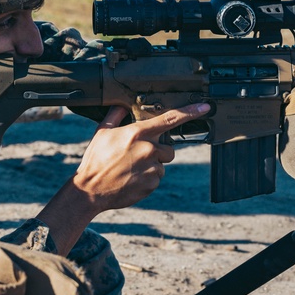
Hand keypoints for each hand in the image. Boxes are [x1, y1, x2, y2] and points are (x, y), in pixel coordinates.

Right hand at [74, 103, 209, 212]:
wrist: (90, 190)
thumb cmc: (95, 159)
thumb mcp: (102, 132)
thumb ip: (116, 115)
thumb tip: (122, 104)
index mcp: (138, 133)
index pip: (170, 119)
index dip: (190, 112)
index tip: (204, 108)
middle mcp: (148, 149)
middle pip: (168, 147)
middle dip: (158, 150)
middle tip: (136, 155)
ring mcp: (152, 168)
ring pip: (162, 164)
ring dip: (152, 165)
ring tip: (131, 168)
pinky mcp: (152, 184)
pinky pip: (157, 178)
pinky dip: (148, 178)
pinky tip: (132, 178)